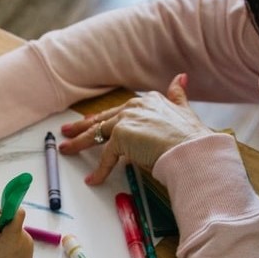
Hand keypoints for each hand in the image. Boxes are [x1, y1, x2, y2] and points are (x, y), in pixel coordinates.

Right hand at [0, 208, 33, 257]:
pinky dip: (13, 241)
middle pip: (15, 221)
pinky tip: (6, 254)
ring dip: (8, 234)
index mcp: (13, 236)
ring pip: (17, 229)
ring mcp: (29, 244)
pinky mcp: (30, 249)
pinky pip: (20, 238)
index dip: (8, 210)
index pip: (18, 213)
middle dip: (4, 225)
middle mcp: (25, 238)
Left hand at [59, 74, 212, 183]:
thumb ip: (178, 95)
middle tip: (67, 131)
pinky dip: (99, 171)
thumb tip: (181, 78)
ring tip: (66, 149)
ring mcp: (126, 120)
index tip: (92, 122)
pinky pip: (106, 157)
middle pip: (102, 119)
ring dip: (79, 143)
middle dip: (82, 126)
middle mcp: (135, 106)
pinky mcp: (121, 136)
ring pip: (96, 133)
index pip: (118, 111)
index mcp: (148, 100)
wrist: (192, 150)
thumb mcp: (185, 111)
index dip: (104, 118)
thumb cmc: (191, 138)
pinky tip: (93, 179)